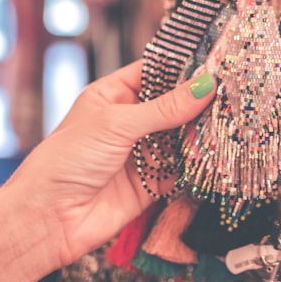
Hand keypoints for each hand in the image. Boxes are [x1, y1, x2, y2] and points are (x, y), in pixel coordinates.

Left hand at [5, 61, 216, 269]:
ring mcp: (141, 153)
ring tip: (233, 118)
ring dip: (202, 132)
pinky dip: (199, 163)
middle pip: (174, 106)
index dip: (184, 68)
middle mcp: (129, 122)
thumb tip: (205, 85)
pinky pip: (182, 169)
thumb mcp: (117, 124)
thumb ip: (165, 108)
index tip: (217, 62)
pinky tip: (220, 151)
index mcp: (113, 96)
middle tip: (233, 91)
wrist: (47, 219)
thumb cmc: (65, 161)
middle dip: (199, 102)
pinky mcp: (152, 184)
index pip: (155, 73)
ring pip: (181, 137)